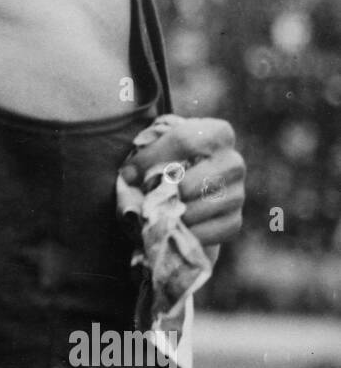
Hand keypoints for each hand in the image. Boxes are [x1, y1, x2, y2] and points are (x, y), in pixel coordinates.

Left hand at [119, 115, 244, 250]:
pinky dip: (185, 233)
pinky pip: (208, 232)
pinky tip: (174, 227)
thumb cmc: (171, 161)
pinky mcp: (234, 221)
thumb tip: (129, 175)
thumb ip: (146, 154)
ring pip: (197, 210)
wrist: (191, 186)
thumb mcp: (160, 148)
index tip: (128, 173)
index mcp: (218, 133)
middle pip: (190, 182)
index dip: (151, 158)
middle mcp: (234, 162)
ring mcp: (238, 193)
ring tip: (157, 213)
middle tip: (144, 200)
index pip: (184, 140)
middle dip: (161, 195)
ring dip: (171, 215)